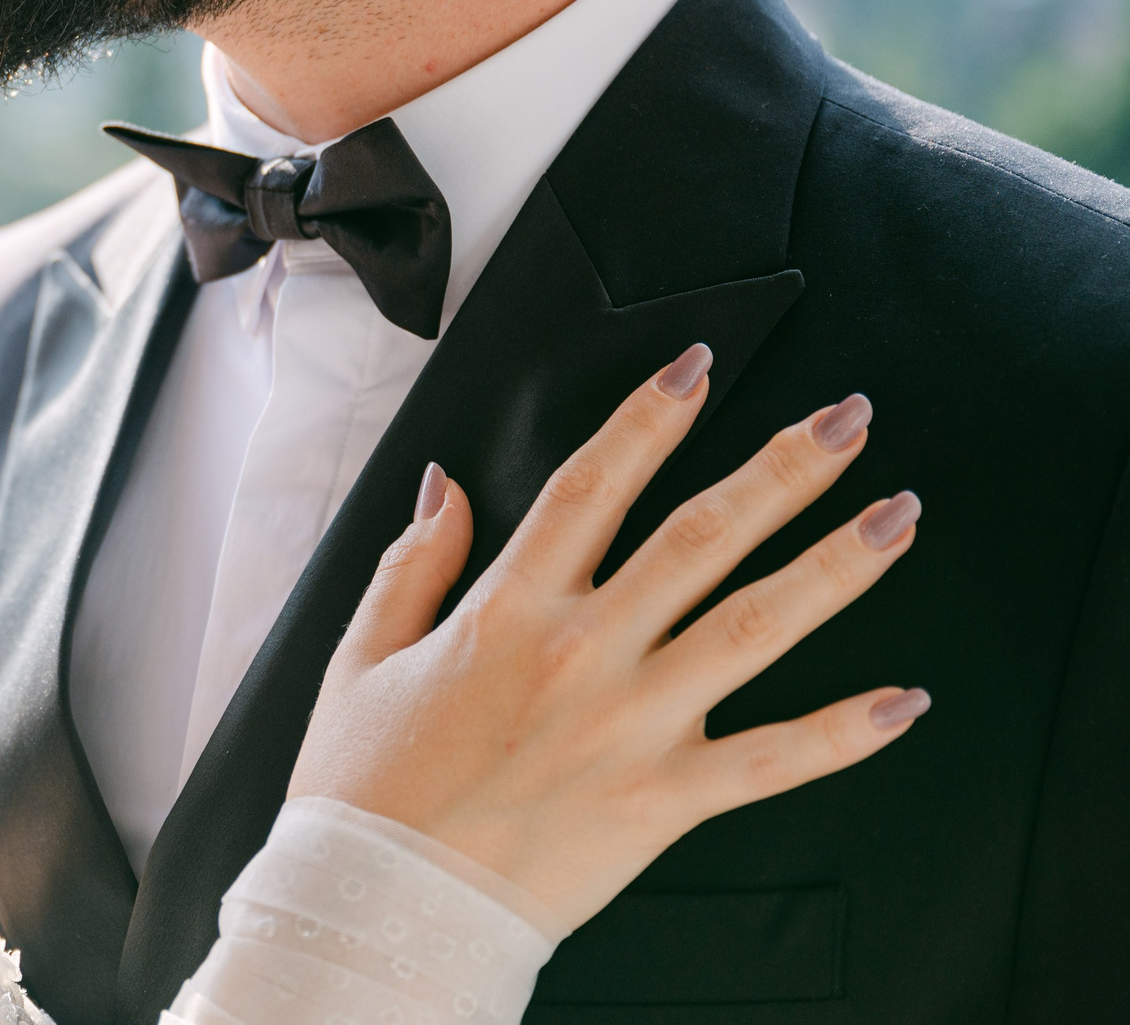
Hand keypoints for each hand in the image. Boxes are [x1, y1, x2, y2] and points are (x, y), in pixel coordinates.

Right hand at [287, 344, 926, 929]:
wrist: (388, 901)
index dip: (649, 417)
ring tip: (897, 517)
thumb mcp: (362, 653)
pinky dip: (844, 733)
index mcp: (508, 608)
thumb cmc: (368, 786)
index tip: (698, 367)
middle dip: (784, 469)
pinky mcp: (664, 800)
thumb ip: (414, 562)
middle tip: (847, 420)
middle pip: (702, 536)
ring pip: (756, 627)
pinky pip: (772, 761)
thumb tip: (445, 483)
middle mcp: (584, 652)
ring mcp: (633, 725)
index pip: (592, 484)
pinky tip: (905, 702)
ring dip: (836, 566)